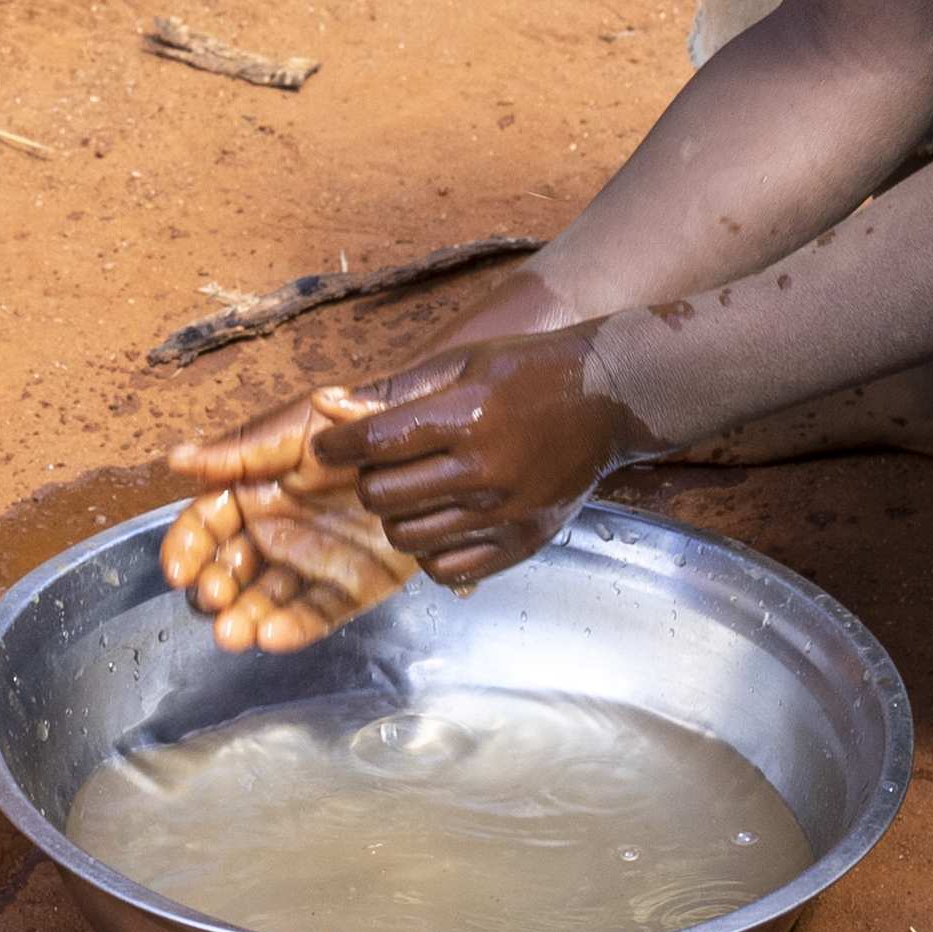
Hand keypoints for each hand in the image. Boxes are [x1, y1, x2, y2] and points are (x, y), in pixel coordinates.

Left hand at [157, 324, 648, 639]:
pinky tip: (439, 523)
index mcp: (465, 416)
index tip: (328, 447)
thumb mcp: (461, 362)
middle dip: (366, 481)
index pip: (373, 443)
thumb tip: (325, 405)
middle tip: (379, 467)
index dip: (336, 447)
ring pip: (407, 538)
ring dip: (395, 517)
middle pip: (382, 496)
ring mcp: (505, 512)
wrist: (607, 398)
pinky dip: (430, 551)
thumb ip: (393, 391)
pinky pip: (447, 569)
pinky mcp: (522, 543)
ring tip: (411, 493)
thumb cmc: (527, 372)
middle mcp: (484, 470)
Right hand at [161, 452, 413, 653]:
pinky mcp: (354, 585)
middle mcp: (278, 530)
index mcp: (255, 491)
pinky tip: (273, 637)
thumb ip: (239, 451)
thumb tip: (177, 460)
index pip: (208, 523)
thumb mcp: (295, 429)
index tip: (178, 570)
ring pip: (270, 599)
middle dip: (216, 590)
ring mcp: (315, 561)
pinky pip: (320, 613)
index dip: (188, 547)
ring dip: (247, 618)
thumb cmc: (354, 429)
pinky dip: (295, 629)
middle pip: (233, 570)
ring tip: (235, 633)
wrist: (423, 444)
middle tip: (213, 601)